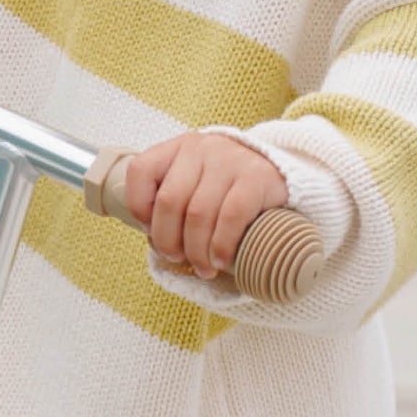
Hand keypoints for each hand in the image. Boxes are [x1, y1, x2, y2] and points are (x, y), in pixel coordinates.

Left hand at [124, 133, 289, 279]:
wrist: (277, 179)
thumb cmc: (224, 193)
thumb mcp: (193, 187)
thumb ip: (170, 203)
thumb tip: (152, 237)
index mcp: (178, 149)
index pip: (140, 170)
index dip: (139, 208)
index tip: (151, 231)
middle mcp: (202, 149)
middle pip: (169, 202)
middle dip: (168, 241)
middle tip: (178, 259)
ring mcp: (230, 160)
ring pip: (198, 215)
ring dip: (197, 252)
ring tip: (203, 268)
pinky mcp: (257, 177)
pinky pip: (230, 218)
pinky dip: (221, 246)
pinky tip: (222, 261)